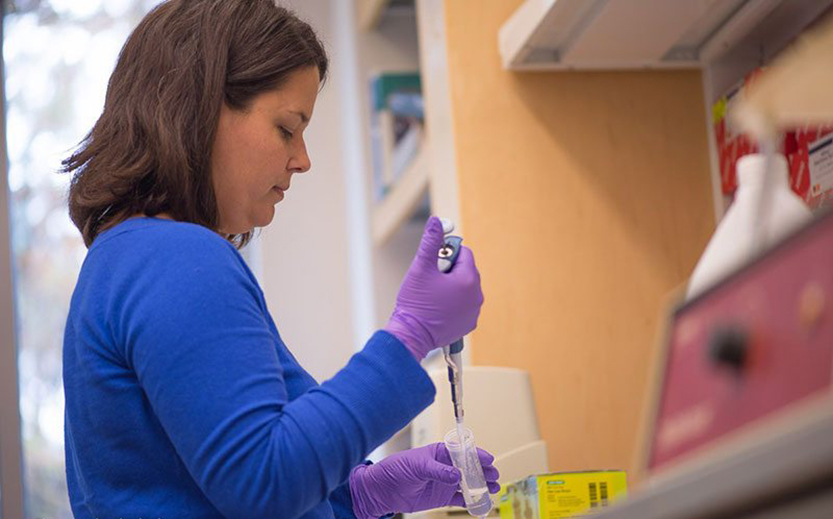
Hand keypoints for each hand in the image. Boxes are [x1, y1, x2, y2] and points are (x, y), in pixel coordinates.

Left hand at [349, 443, 499, 517]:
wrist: (382, 489)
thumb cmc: (396, 469)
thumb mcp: (417, 465)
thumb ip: (438, 471)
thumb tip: (457, 475)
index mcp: (439, 452)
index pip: (462, 451)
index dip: (477, 454)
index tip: (488, 459)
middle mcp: (445, 467)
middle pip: (470, 467)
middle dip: (483, 471)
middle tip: (494, 475)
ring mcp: (445, 482)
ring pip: (468, 483)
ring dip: (481, 485)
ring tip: (493, 488)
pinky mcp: (442, 497)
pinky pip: (460, 499)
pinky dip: (471, 500)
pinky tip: (480, 501)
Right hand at [384, 216, 483, 359]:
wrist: (411, 335)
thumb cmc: (415, 302)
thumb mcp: (420, 268)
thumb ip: (430, 242)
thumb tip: (436, 222)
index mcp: (469, 280)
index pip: (463, 253)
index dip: (446, 254)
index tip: (432, 263)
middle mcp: (476, 296)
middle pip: (464, 271)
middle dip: (448, 271)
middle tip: (430, 280)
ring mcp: (473, 312)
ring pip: (463, 288)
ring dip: (450, 287)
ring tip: (431, 296)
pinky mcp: (467, 324)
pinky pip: (462, 305)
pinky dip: (452, 303)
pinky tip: (436, 308)